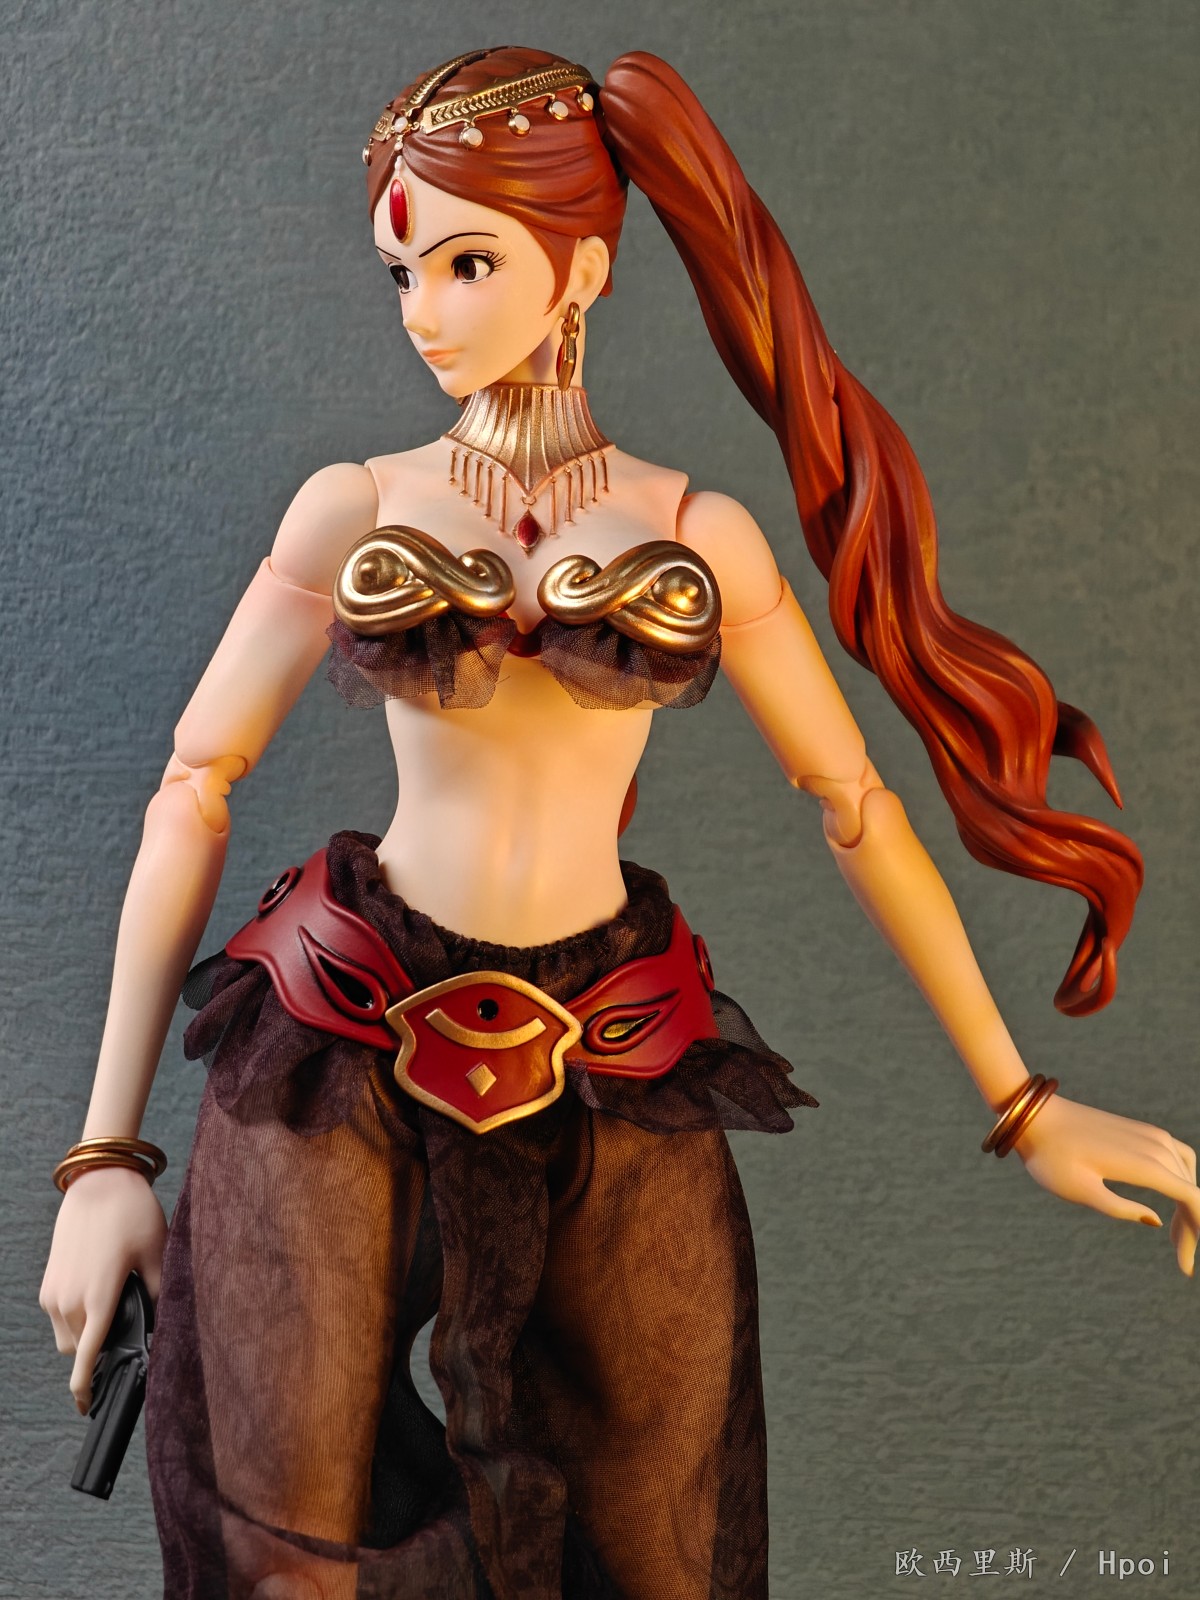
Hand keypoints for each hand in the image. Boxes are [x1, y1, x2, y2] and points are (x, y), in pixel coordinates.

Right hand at [39, 1166, 167, 1411]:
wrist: (99, 1181)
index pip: (87, 1358)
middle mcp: (69, 1301)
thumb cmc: (132, 1214)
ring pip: (67, 1337)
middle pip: (80, 1351)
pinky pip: (60, 1317)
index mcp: (98, 1298)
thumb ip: (160, 1295)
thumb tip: (163, 1327)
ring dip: (86, 1338)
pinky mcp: (48, 1282)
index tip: (89, 1406)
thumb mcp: (157, 1254)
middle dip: (97, 1355)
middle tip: (124, 1342)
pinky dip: (76, 1319)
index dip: (86, 1387)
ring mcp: (54, 1292)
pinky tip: (101, 1299)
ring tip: (114, 1315)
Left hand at [1010, 1094, 1198, 1276]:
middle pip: (1192, 1191)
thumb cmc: (1052, 1157)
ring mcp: (1150, 1134)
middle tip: (1180, 1260)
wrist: (1036, 1116)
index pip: (1192, 1200)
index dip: (1196, 1234)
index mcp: (1144, 1164)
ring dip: (1188, 1204)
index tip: (1185, 1267)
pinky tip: (1171, 1198)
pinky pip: (1178, 1156)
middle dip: (1191, 1227)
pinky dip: (1182, 1180)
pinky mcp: (1142, 1130)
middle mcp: (1155, 1145)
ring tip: (1175, 1235)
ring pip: (1187, 1174)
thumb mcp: (1080, 1191)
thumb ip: (1120, 1209)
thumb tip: (1157, 1220)